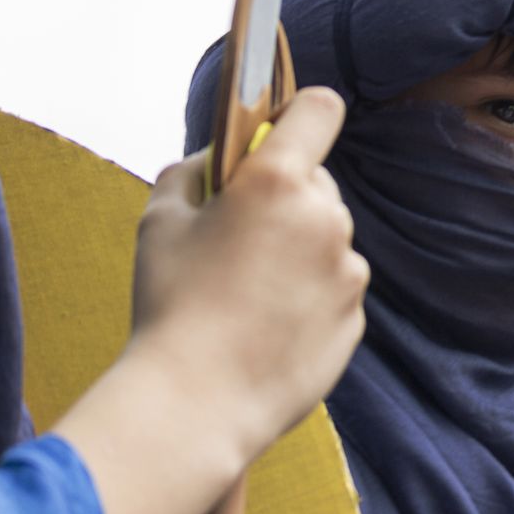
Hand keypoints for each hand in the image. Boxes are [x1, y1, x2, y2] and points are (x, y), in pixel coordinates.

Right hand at [129, 86, 367, 465]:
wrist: (197, 403)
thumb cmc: (170, 305)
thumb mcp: (158, 220)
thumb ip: (190, 172)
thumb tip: (213, 162)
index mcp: (278, 182)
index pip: (318, 109)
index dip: (299, 112)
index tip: (277, 131)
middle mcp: (326, 220)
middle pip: (315, 183)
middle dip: (283, 196)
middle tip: (236, 233)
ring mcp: (348, 273)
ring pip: (326, 240)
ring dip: (297, 250)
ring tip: (244, 292)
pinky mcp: (355, 320)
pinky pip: (333, 290)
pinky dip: (308, 298)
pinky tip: (263, 326)